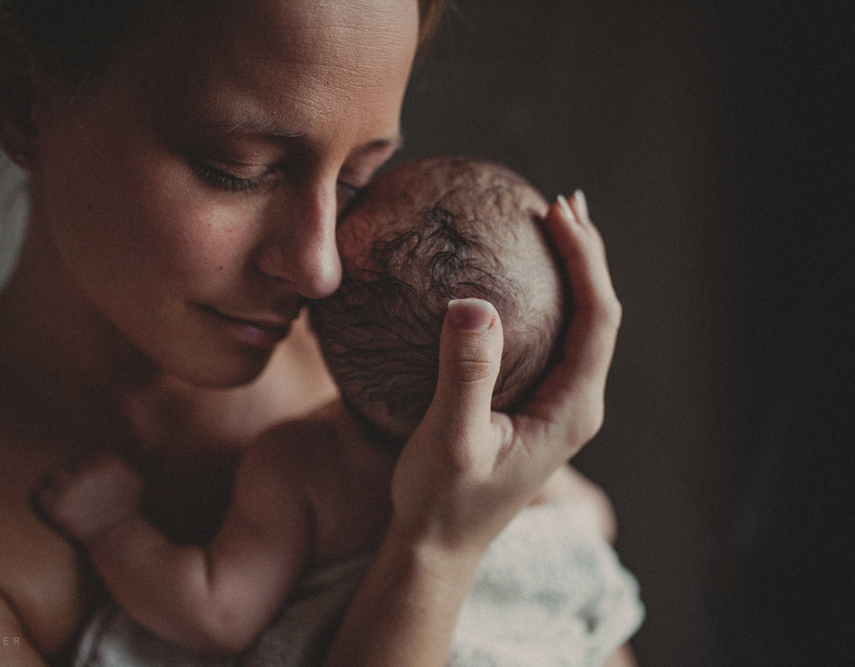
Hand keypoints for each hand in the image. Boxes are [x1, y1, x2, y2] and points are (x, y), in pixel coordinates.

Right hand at [390, 191, 620, 556]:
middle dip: (586, 256)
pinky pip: (552, 341)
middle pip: (599, 315)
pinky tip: (516, 285)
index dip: (585, 261)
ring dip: (570, 275)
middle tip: (563, 203)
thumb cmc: (441, 502)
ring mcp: (558, 407)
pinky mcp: (535, 407)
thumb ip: (465, 375)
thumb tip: (475, 304)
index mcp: (571, 409)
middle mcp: (575, 405)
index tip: (559, 214)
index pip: (597, 319)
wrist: (437, 547)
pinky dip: (543, 301)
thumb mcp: (449, 440)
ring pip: (580, 327)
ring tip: (554, 227)